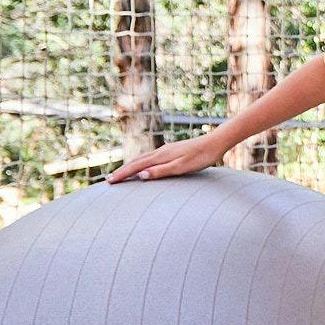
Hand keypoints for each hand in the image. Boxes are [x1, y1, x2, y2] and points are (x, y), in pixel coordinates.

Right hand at [107, 133, 227, 182]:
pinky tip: (144, 166)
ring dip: (131, 166)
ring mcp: (166, 150)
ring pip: (143, 159)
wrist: (215, 143)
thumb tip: (141, 176)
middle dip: (122, 171)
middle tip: (110, 180)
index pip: (136, 167)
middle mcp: (160, 151)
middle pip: (136, 161)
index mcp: (160, 156)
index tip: (109, 182)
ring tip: (122, 174)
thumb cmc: (201, 157)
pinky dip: (142, 163)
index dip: (122, 175)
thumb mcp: (181, 167)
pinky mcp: (172, 151)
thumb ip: (161, 172)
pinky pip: (151, 158)